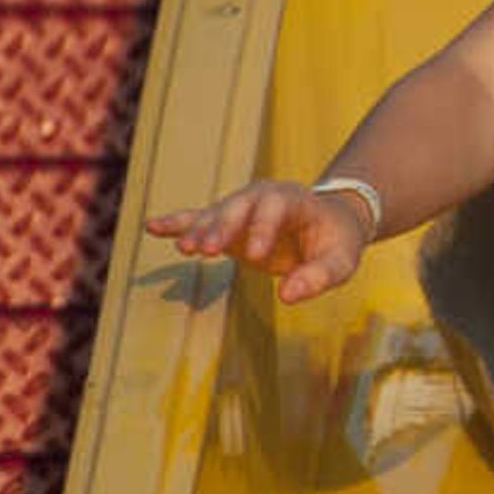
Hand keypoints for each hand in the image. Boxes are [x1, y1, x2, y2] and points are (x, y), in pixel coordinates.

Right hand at [144, 179, 372, 305]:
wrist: (330, 224)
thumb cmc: (337, 243)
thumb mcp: (341, 261)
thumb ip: (319, 277)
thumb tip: (288, 297)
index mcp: (294, 198)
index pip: (275, 208)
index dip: (263, 229)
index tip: (254, 254)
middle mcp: (262, 196)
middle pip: (238, 208)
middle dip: (221, 227)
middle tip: (206, 250)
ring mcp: (241, 207)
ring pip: (215, 215)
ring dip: (198, 231)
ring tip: (185, 250)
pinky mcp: (226, 223)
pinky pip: (198, 219)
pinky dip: (177, 223)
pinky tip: (152, 227)